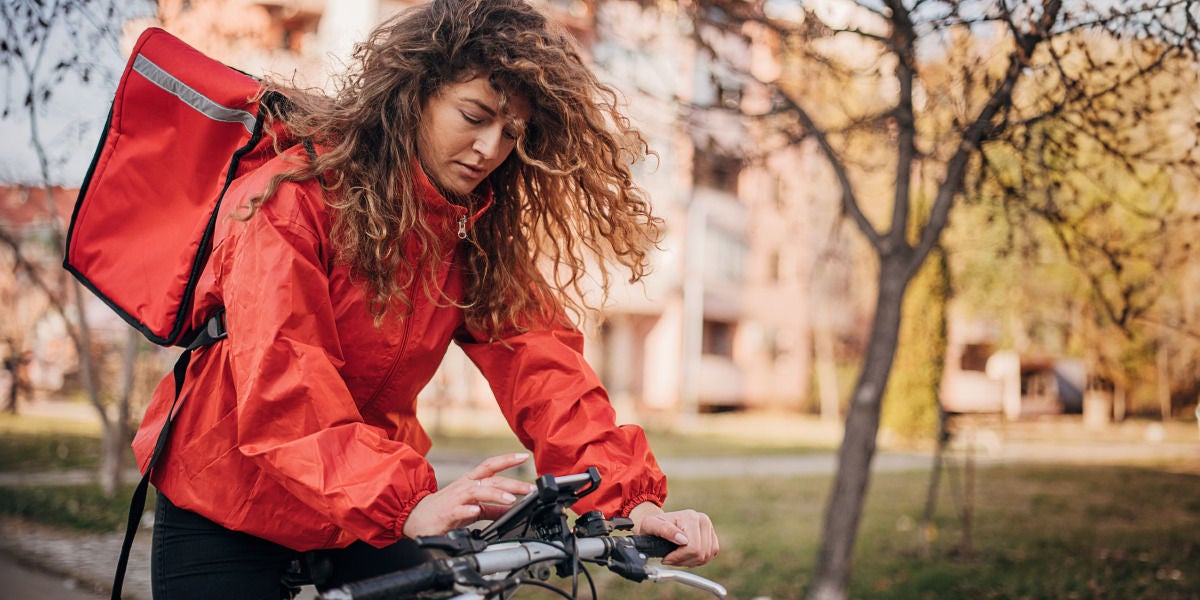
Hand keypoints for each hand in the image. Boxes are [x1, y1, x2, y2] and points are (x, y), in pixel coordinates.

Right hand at [402, 452, 535, 537]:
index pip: (491, 466)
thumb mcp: (473, 507)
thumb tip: (513, 509)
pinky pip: (459, 510)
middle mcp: (464, 486)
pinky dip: (468, 510)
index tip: (524, 456)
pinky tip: (476, 512)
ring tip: (511, 499)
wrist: (417, 518)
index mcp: (471, 482)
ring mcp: (455, 498)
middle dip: (512, 483)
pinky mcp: (447, 513)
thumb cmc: (446, 510)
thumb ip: (493, 509)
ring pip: (477, 492)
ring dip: (495, 494)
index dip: (507, 460)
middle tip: (530, 488)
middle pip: (491, 479)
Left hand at [629, 502, 718, 566]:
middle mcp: (703, 520)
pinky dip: (698, 560)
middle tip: (670, 559)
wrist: (657, 522)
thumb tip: (683, 540)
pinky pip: (710, 555)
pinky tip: (686, 556)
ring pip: (706, 556)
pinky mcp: (711, 536)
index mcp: (691, 517)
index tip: (665, 559)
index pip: (693, 548)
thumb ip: (665, 530)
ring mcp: (709, 528)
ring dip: (690, 562)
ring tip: (677, 557)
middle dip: (683, 561)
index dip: (678, 558)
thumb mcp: (651, 525)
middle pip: (701, 554)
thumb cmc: (652, 524)